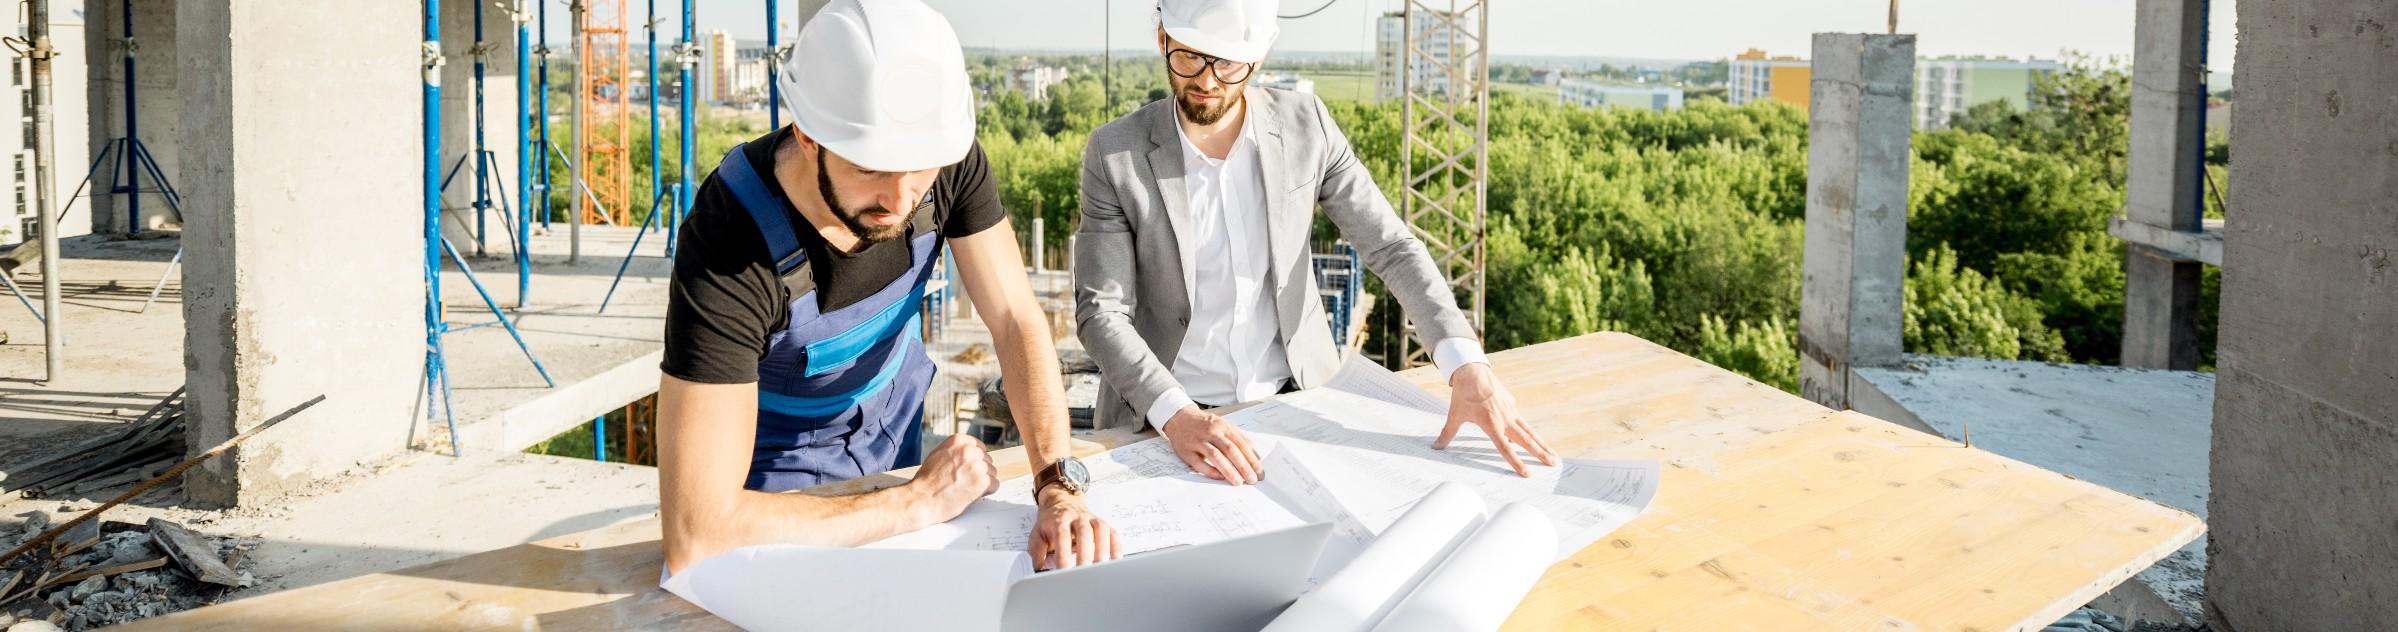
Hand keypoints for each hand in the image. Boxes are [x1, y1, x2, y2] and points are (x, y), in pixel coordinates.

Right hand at [912, 434, 999, 521]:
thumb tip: (972, 453)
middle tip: (964, 482)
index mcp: (958, 441)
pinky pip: (995, 484)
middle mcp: (968, 450)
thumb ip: (956, 451)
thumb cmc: (926, 481)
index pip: (980, 447)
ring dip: (983, 482)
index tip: (968, 470)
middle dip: (979, 472)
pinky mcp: (982, 481)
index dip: (975, 461)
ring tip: (965, 489)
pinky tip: (972, 494)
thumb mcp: (938, 455)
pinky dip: (987, 492)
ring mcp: (976, 465)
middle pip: (987, 460)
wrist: (921, 499)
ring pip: (992, 472)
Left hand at [1030, 486, 1119, 570]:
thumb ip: (1037, 552)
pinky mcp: (1104, 524)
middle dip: (1085, 554)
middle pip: (1084, 533)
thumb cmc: (1050, 523)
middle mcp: (1077, 518)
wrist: (1062, 502)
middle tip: (1084, 573)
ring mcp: (1092, 519)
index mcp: (1059, 520)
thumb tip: (1040, 569)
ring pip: (1101, 531)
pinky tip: (1115, 561)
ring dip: (1102, 550)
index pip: (1062, 537)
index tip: (1063, 572)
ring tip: (1100, 569)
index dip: (1064, 555)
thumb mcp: (1037, 534)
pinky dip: (1116, 547)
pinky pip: (1113, 534)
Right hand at [1162, 407, 1262, 484]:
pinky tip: (1220, 477)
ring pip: (1216, 456)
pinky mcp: (1187, 451)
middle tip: (1252, 479)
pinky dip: (1210, 471)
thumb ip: (1239, 438)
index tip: (1259, 472)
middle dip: (1243, 466)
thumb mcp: (1224, 426)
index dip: (1252, 459)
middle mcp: (1211, 432)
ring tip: (1238, 482)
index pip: (1241, 444)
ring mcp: (1198, 441)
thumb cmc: (1204, 424)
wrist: (1180, 418)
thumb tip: (1255, 454)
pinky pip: (1199, 463)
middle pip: (1230, 450)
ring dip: (1228, 470)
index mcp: (1223, 426)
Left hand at [1437, 363, 1558, 476]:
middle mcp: (1505, 418)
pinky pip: (1520, 421)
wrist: (1472, 370)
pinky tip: (1532, 439)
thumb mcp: (1455, 414)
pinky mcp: (1512, 404)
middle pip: (1526, 439)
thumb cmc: (1463, 394)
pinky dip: (1528, 431)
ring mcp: (1511, 410)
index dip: (1516, 462)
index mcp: (1491, 423)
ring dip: (1542, 443)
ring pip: (1529, 431)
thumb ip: (1447, 433)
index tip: (1527, 473)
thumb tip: (1436, 446)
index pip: (1505, 448)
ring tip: (1553, 455)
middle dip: (1540, 453)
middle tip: (1553, 464)